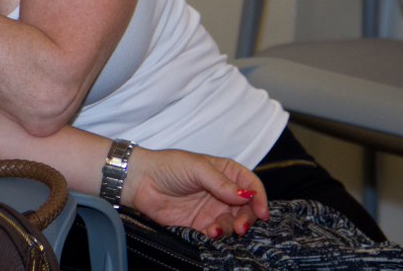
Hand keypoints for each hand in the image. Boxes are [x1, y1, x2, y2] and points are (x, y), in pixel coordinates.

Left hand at [124, 147, 269, 238]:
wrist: (140, 182)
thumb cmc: (168, 166)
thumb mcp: (197, 168)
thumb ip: (222, 183)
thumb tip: (246, 195)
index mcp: (225, 172)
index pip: (250, 184)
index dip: (259, 197)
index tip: (261, 211)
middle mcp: (222, 192)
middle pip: (246, 208)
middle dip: (247, 218)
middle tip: (241, 226)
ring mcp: (212, 209)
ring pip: (233, 222)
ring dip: (231, 228)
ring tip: (218, 229)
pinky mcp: (201, 224)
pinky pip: (217, 233)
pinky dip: (218, 236)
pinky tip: (210, 233)